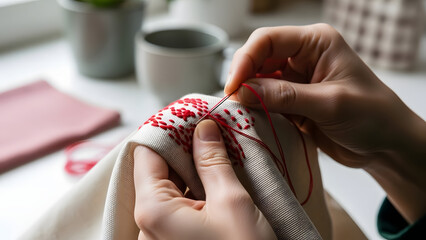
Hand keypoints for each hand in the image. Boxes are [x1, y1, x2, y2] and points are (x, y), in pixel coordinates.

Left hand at [133, 120, 276, 239]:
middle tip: (212, 132)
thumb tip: (203, 129)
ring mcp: (160, 235)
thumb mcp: (232, 202)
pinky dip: (196, 188)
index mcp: (153, 209)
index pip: (147, 154)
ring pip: (170, 187)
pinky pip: (179, 206)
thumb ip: (213, 161)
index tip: (192, 117)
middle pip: (157, 170)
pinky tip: (216, 177)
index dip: (169, 131)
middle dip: (184, 149)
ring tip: (218, 151)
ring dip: (193, 168)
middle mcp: (148, 224)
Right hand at [225, 24, 425, 222]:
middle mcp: (302, 57)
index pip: (268, 40)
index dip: (245, 60)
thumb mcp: (330, 104)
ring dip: (247, 96)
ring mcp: (295, 80)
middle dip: (243, 78)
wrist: (386, 146)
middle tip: (233, 102)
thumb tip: (242, 92)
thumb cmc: (372, 117)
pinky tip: (250, 120)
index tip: (233, 86)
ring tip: (239, 113)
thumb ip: (285, 96)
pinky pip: (264, 101)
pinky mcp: (291, 101)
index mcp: (316, 43)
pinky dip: (255, 110)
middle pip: (258, 59)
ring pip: (257, 81)